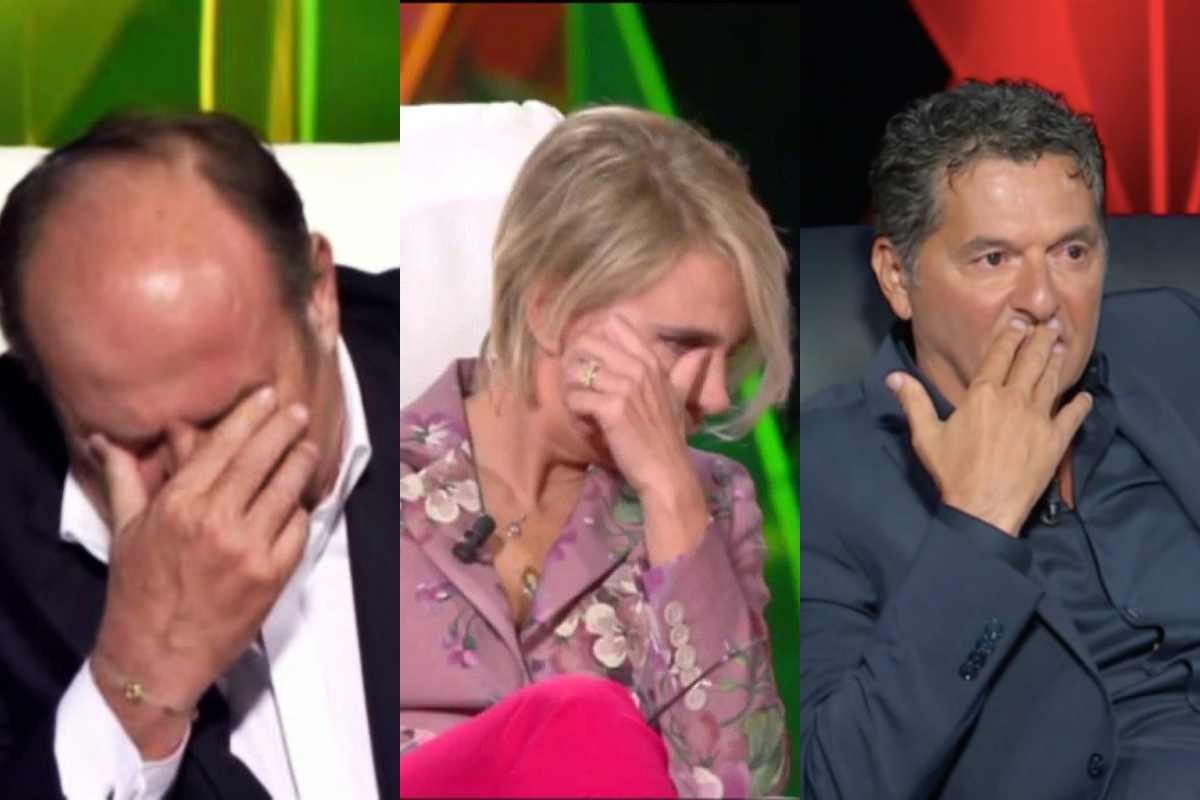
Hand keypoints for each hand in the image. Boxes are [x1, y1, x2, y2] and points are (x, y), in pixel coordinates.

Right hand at [89, 387, 318, 756]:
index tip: (268, 396)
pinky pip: (298, 529)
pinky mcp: (273, 575)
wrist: (156, 656)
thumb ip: (126, 478)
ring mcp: (249, 548)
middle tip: (297, 412)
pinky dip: (301, 511)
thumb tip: (107, 439)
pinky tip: (299, 502)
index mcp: (178, 504)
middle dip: (283, 429)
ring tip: (307, 448)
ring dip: (300, 463)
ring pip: (286, 489)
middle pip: (260, 459)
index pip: (223, 446)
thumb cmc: (138, 590)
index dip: (249, 417)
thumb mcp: (126, 529)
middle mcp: (216, 520)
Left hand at [563, 314, 710, 562]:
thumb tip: (703, 352)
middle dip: (575, 364)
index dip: (595, 339)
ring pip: (577, 373)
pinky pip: (576, 398)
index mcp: (652, 363)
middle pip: (588, 343)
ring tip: (583, 411)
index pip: (616, 326)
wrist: (666, 472)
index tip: (594, 363)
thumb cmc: (668, 438)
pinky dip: (575, 414)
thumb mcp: (679, 399)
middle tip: (579, 387)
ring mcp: (625, 387)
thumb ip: (686, 372)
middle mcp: (639, 369)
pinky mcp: (611, 409)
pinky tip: (586, 426)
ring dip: (572, 393)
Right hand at [887, 322, 1091, 536]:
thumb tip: (894, 377)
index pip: (999, 356)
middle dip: (1040, 340)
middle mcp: (1013, 399)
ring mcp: (1038, 418)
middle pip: (1029, 362)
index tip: (1020, 321)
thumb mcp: (926, 435)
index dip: (1010, 336)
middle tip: (1051, 324)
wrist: (984, 507)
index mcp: (982, 395)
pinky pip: (1072, 416)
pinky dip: (1080, 404)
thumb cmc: (953, 471)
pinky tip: (1085, 396)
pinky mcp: (1055, 440)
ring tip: (1062, 346)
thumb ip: (914, 401)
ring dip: (1056, 362)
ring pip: (1050, 382)